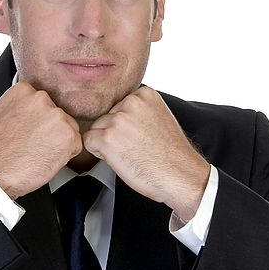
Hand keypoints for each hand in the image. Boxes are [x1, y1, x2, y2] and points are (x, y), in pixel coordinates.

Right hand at [0, 82, 82, 198]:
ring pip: (69, 128)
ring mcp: (57, 116)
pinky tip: (48, 159)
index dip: (38, 120)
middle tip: (35, 144)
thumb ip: (5, 107)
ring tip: (40, 153)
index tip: (30, 130)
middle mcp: (41, 99)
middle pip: (57, 114)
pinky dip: (67, 155)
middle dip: (50, 130)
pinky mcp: (68, 135)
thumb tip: (8, 108)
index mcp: (23, 90)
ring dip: (59, 142)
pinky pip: (76, 144)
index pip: (43, 102)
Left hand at [82, 87, 209, 220]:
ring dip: (107, 142)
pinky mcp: (107, 138)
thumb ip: (139, 110)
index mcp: (145, 94)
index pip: (119, 105)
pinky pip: (88, 141)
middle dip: (115, 132)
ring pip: (97, 128)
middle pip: (106, 115)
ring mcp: (118, 120)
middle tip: (135, 147)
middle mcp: (130, 102)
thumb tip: (118, 112)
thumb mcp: (159, 118)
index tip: (140, 135)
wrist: (180, 175)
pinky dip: (98, 152)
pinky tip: (118, 159)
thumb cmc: (172, 154)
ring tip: (130, 153)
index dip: (125, 124)